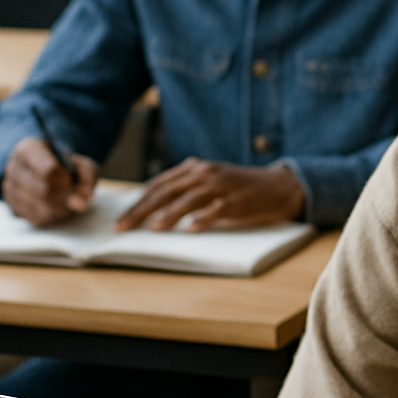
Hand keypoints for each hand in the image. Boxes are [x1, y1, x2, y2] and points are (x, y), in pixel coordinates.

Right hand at [2, 137, 98, 226]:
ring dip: (60, 208)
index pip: (48, 170)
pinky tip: (57, 208)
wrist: (46, 172)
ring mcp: (10, 188)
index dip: (65, 180)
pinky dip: (52, 216)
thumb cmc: (65, 166)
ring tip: (68, 201)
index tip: (72, 182)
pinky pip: (36, 218)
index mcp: (29, 149)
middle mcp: (14, 167)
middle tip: (75, 197)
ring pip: (39, 207)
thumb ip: (88, 175)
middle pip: (43, 190)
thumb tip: (83, 196)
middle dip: (64, 197)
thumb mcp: (81, 162)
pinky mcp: (13, 206)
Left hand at [115, 158, 305, 231]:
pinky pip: (217, 210)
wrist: (276, 186)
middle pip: (167, 192)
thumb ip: (184, 188)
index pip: (159, 185)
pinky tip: (191, 229)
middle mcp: (204, 173)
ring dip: (169, 214)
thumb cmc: (238, 187)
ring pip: (188, 200)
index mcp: (194, 168)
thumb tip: (153, 206)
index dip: (138, 201)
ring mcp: (221, 187)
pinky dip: (203, 219)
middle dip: (142, 210)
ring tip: (153, 227)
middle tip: (124, 226)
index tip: (122, 217)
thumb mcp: (208, 180)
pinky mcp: (236, 201)